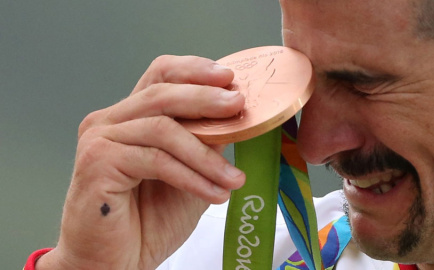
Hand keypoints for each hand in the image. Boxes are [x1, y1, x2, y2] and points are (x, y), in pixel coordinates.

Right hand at [37, 55, 245, 269]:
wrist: (114, 262)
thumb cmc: (148, 221)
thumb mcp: (190, 175)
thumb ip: (204, 146)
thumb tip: (234, 119)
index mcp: (131, 117)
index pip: (160, 75)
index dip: (194, 70)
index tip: (228, 78)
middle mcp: (110, 120)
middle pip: (162, 93)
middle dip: (205, 99)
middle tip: (238, 106)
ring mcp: (100, 138)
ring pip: (163, 128)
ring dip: (206, 155)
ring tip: (234, 178)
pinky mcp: (97, 162)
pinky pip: (156, 159)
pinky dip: (191, 176)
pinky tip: (214, 193)